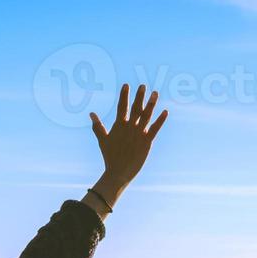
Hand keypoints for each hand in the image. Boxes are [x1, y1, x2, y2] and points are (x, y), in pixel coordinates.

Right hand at [90, 84, 167, 204]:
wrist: (118, 172)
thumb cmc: (110, 156)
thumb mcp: (102, 139)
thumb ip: (97, 126)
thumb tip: (91, 113)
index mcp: (119, 125)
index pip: (121, 107)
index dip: (124, 95)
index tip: (126, 85)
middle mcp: (129, 127)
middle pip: (135, 108)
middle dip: (139, 96)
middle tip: (142, 85)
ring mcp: (139, 134)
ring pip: (146, 116)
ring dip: (151, 104)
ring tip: (155, 93)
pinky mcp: (147, 142)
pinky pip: (155, 129)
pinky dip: (160, 120)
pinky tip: (165, 111)